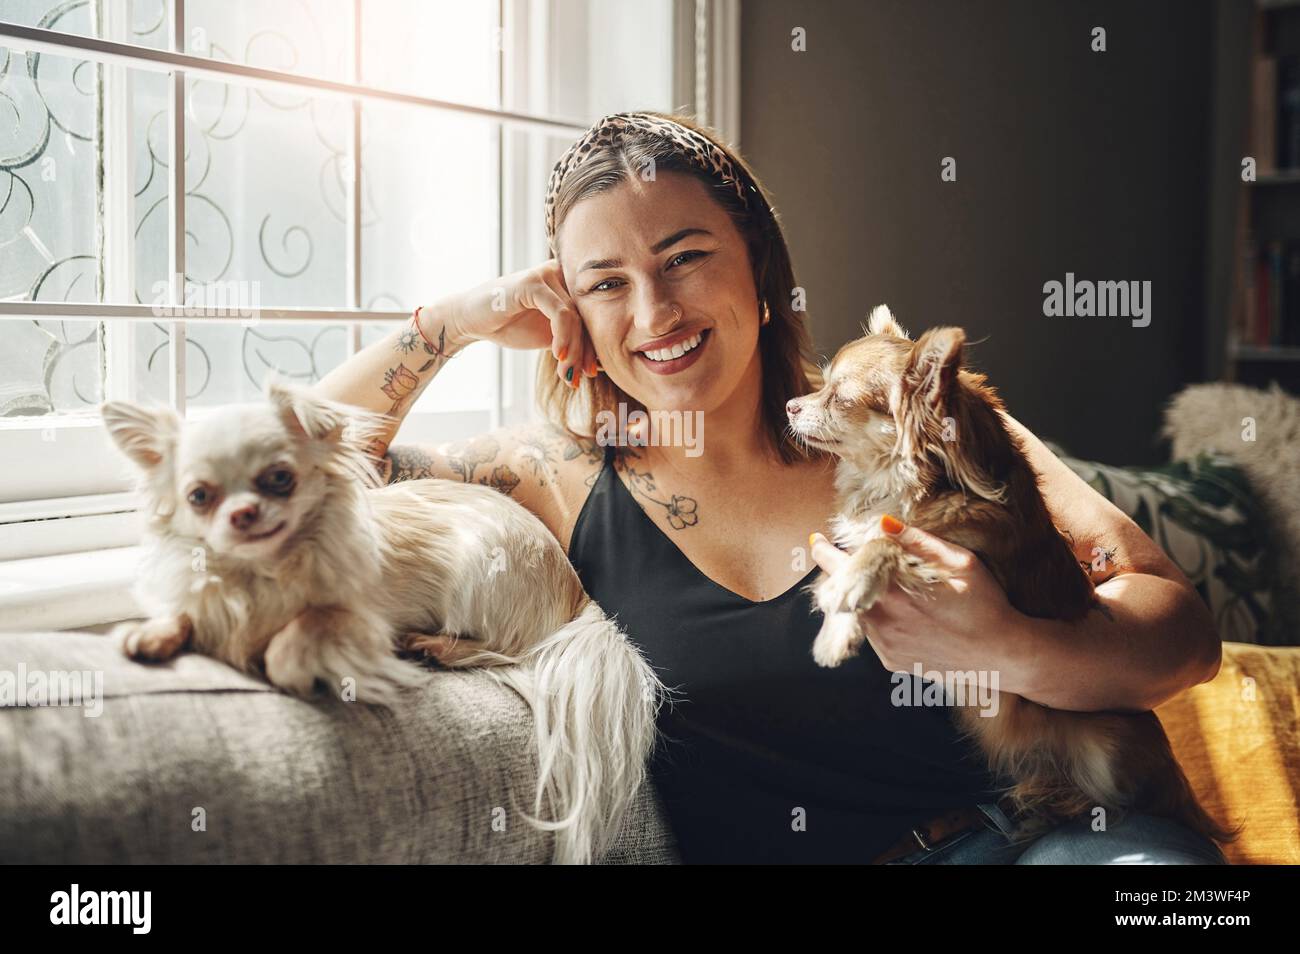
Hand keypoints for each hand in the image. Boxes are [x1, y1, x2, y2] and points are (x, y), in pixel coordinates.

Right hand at [442, 259, 595, 386]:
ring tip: (567, 374)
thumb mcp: (549, 336)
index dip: (593, 346)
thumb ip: (572, 340)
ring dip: (573, 350)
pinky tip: (558, 356)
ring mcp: (548, 276)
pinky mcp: (534, 282)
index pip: (590, 317)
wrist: (473, 320)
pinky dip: (563, 336)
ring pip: (575, 317)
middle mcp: (562, 275)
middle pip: (586, 317)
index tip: (589, 372)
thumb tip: (602, 363)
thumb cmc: (510, 326)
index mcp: (568, 285)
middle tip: (579, 377)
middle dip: (584, 352)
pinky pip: (560, 312)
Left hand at [809, 518, 1028, 682]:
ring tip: (878, 585)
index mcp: (892, 592)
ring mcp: (885, 646)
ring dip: (859, 598)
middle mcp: (881, 622)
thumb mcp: (959, 562)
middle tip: (840, 557)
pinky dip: (877, 620)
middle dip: (839, 573)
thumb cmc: (986, 603)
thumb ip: (918, 541)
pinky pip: (873, 636)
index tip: (816, 540)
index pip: (840, 567)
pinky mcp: (893, 663)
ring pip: (856, 615)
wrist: (1004, 655)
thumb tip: (882, 522)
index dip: (824, 552)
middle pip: (841, 592)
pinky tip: (900, 613)